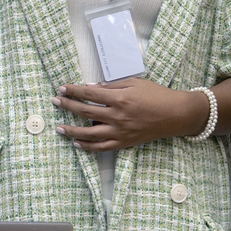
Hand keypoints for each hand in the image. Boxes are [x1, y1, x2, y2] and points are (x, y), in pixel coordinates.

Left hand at [53, 78, 206, 150]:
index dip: (73, 91)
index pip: (89, 94)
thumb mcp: (134, 83)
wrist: (175, 114)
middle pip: (85, 112)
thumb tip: (90, 87)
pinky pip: (102, 147)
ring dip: (71, 131)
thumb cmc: (156, 95)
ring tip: (59, 128)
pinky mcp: (124, 143)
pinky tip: (77, 144)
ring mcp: (120, 131)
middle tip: (55, 102)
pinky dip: (87, 147)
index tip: (61, 89)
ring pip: (89, 134)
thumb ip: (111, 86)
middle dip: (67, 106)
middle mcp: (117, 116)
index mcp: (120, 98)